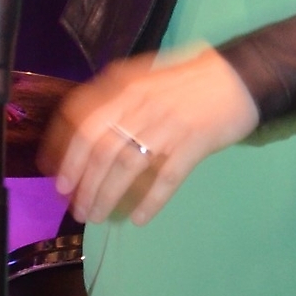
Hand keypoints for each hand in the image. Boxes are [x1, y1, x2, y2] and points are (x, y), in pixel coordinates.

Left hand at [39, 47, 258, 225]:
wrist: (237, 76)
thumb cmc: (187, 79)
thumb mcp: (145, 77)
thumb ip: (117, 99)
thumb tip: (84, 133)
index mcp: (127, 83)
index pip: (84, 119)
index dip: (66, 152)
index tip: (57, 178)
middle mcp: (142, 102)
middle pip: (101, 148)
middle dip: (83, 183)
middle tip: (76, 207)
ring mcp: (168, 123)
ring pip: (127, 166)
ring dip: (106, 196)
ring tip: (96, 216)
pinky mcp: (194, 143)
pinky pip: (166, 177)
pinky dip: (149, 201)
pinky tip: (138, 218)